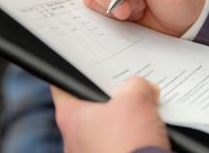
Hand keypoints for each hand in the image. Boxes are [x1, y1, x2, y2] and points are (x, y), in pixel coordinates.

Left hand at [52, 77, 169, 152]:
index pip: (61, 86)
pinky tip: (147, 131)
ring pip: (104, 128)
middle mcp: (73, 139)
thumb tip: (144, 89)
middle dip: (109, 96)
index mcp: (70, 117)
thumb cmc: (129, 144)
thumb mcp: (136, 99)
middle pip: (88, 106)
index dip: (72, 71)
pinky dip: (129, 138)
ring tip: (143, 109)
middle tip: (126, 85)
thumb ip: (137, 85)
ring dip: (122, 119)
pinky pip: (116, 145)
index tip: (81, 64)